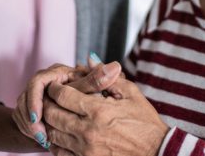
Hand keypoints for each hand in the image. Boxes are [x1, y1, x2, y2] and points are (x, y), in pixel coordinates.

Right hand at [12, 57, 122, 148]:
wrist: (77, 110)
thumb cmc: (87, 96)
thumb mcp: (92, 89)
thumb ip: (99, 80)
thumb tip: (115, 67)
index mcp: (56, 72)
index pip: (38, 82)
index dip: (35, 100)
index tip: (38, 117)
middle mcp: (42, 81)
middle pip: (26, 97)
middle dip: (32, 118)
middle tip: (41, 134)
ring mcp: (32, 94)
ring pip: (23, 110)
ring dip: (31, 126)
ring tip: (43, 139)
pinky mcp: (28, 107)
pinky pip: (23, 119)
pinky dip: (31, 130)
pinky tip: (42, 140)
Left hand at [42, 77, 168, 155]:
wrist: (157, 153)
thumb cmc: (145, 122)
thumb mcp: (131, 94)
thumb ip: (107, 77)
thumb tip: (89, 59)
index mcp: (98, 110)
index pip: (63, 95)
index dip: (55, 87)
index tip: (56, 85)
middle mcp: (88, 131)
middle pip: (52, 114)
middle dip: (47, 103)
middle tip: (49, 98)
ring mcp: (85, 150)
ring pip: (52, 134)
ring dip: (50, 122)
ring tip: (54, 114)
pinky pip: (59, 152)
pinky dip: (55, 142)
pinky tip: (61, 134)